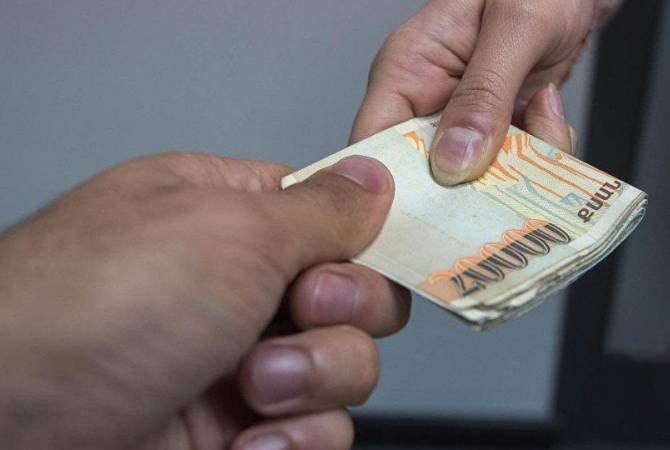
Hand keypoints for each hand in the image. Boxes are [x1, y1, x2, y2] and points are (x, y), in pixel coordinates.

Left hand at [0, 153, 409, 448]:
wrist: (18, 423)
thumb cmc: (103, 300)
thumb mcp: (231, 230)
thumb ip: (321, 210)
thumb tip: (374, 179)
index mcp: (233, 215)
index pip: (334, 218)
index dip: (364, 239)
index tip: (369, 255)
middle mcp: (240, 284)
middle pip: (354, 295)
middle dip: (340, 313)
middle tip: (296, 311)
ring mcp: (241, 357)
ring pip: (344, 366)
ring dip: (312, 380)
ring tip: (251, 387)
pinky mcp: (239, 427)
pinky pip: (316, 430)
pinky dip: (294, 439)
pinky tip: (248, 439)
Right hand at [351, 0, 617, 184]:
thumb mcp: (516, 25)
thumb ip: (484, 91)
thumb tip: (453, 163)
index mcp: (406, 72)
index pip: (373, 146)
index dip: (386, 192)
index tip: (419, 221)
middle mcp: (425, 104)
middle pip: (422, 176)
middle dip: (465, 190)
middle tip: (498, 194)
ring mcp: (461, 123)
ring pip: (472, 181)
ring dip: (513, 174)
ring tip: (543, 134)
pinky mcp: (493, 134)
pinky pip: (507, 170)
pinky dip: (537, 162)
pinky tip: (549, 129)